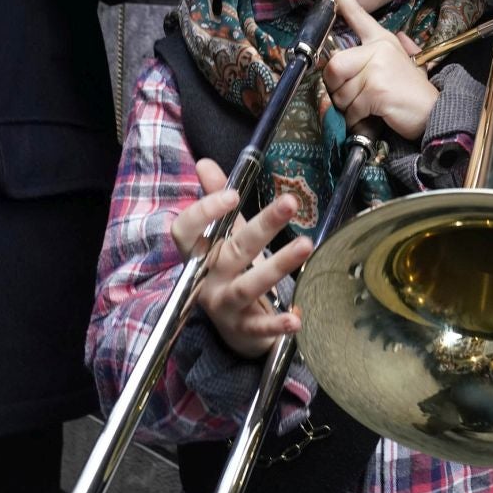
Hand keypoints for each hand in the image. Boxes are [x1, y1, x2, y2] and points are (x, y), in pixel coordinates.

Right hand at [167, 160, 310, 358]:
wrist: (234, 327)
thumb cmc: (228, 270)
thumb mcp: (223, 235)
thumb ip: (215, 198)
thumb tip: (204, 163)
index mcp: (197, 254)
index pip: (186, 231)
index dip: (204, 211)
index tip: (233, 193)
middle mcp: (206, 279)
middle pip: (232, 250)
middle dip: (262, 226)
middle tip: (291, 202)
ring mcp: (224, 306)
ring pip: (248, 285)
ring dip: (278, 265)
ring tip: (306, 245)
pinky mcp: (244, 329)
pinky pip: (260, 327)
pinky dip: (277, 324)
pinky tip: (296, 317)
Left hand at [319, 0, 435, 141]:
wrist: (435, 112)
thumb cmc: (413, 91)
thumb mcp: (405, 62)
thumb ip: (393, 50)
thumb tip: (397, 39)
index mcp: (382, 40)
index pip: (357, 14)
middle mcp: (378, 49)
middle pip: (334, 65)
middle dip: (336, 88)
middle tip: (352, 98)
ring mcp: (377, 68)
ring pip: (340, 92)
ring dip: (348, 108)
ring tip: (368, 108)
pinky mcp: (376, 89)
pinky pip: (351, 108)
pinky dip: (355, 119)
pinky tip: (370, 118)